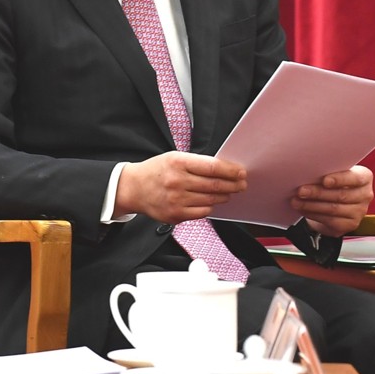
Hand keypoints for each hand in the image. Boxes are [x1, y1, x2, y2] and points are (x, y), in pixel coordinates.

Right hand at [114, 151, 247, 223]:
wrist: (133, 188)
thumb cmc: (155, 171)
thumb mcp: (173, 158)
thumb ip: (196, 163)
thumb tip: (223, 170)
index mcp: (178, 163)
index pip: (212, 167)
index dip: (230, 171)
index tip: (240, 172)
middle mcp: (177, 181)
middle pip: (215, 185)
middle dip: (233, 185)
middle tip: (241, 184)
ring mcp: (176, 200)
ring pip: (211, 200)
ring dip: (223, 196)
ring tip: (227, 192)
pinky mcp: (176, 215)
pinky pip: (202, 212)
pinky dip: (209, 207)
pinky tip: (210, 201)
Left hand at [291, 165, 373, 236]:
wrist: (335, 202)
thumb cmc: (333, 182)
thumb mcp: (333, 173)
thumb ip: (326, 171)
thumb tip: (306, 171)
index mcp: (364, 177)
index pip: (355, 178)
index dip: (339, 179)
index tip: (324, 180)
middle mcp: (365, 195)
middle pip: (340, 195)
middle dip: (318, 193)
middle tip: (300, 191)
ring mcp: (360, 211)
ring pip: (333, 209)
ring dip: (311, 205)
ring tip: (296, 200)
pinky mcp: (351, 224)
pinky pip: (330, 220)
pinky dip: (313, 214)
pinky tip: (303, 209)